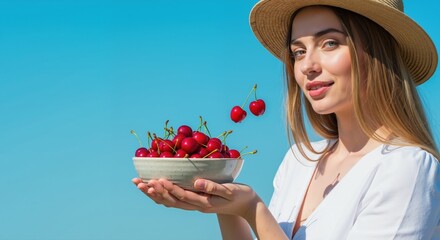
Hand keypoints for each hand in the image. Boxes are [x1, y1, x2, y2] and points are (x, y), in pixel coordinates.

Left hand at [132, 178, 258, 217]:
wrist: (246, 205)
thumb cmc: (240, 195)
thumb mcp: (229, 190)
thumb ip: (213, 187)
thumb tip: (196, 182)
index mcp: (204, 202)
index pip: (182, 195)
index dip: (169, 188)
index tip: (157, 180)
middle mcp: (196, 206)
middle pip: (171, 201)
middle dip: (154, 191)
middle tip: (139, 182)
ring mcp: (195, 205)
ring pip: (170, 202)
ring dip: (155, 194)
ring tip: (140, 185)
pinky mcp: (195, 202)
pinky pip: (175, 201)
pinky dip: (163, 196)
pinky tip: (155, 191)